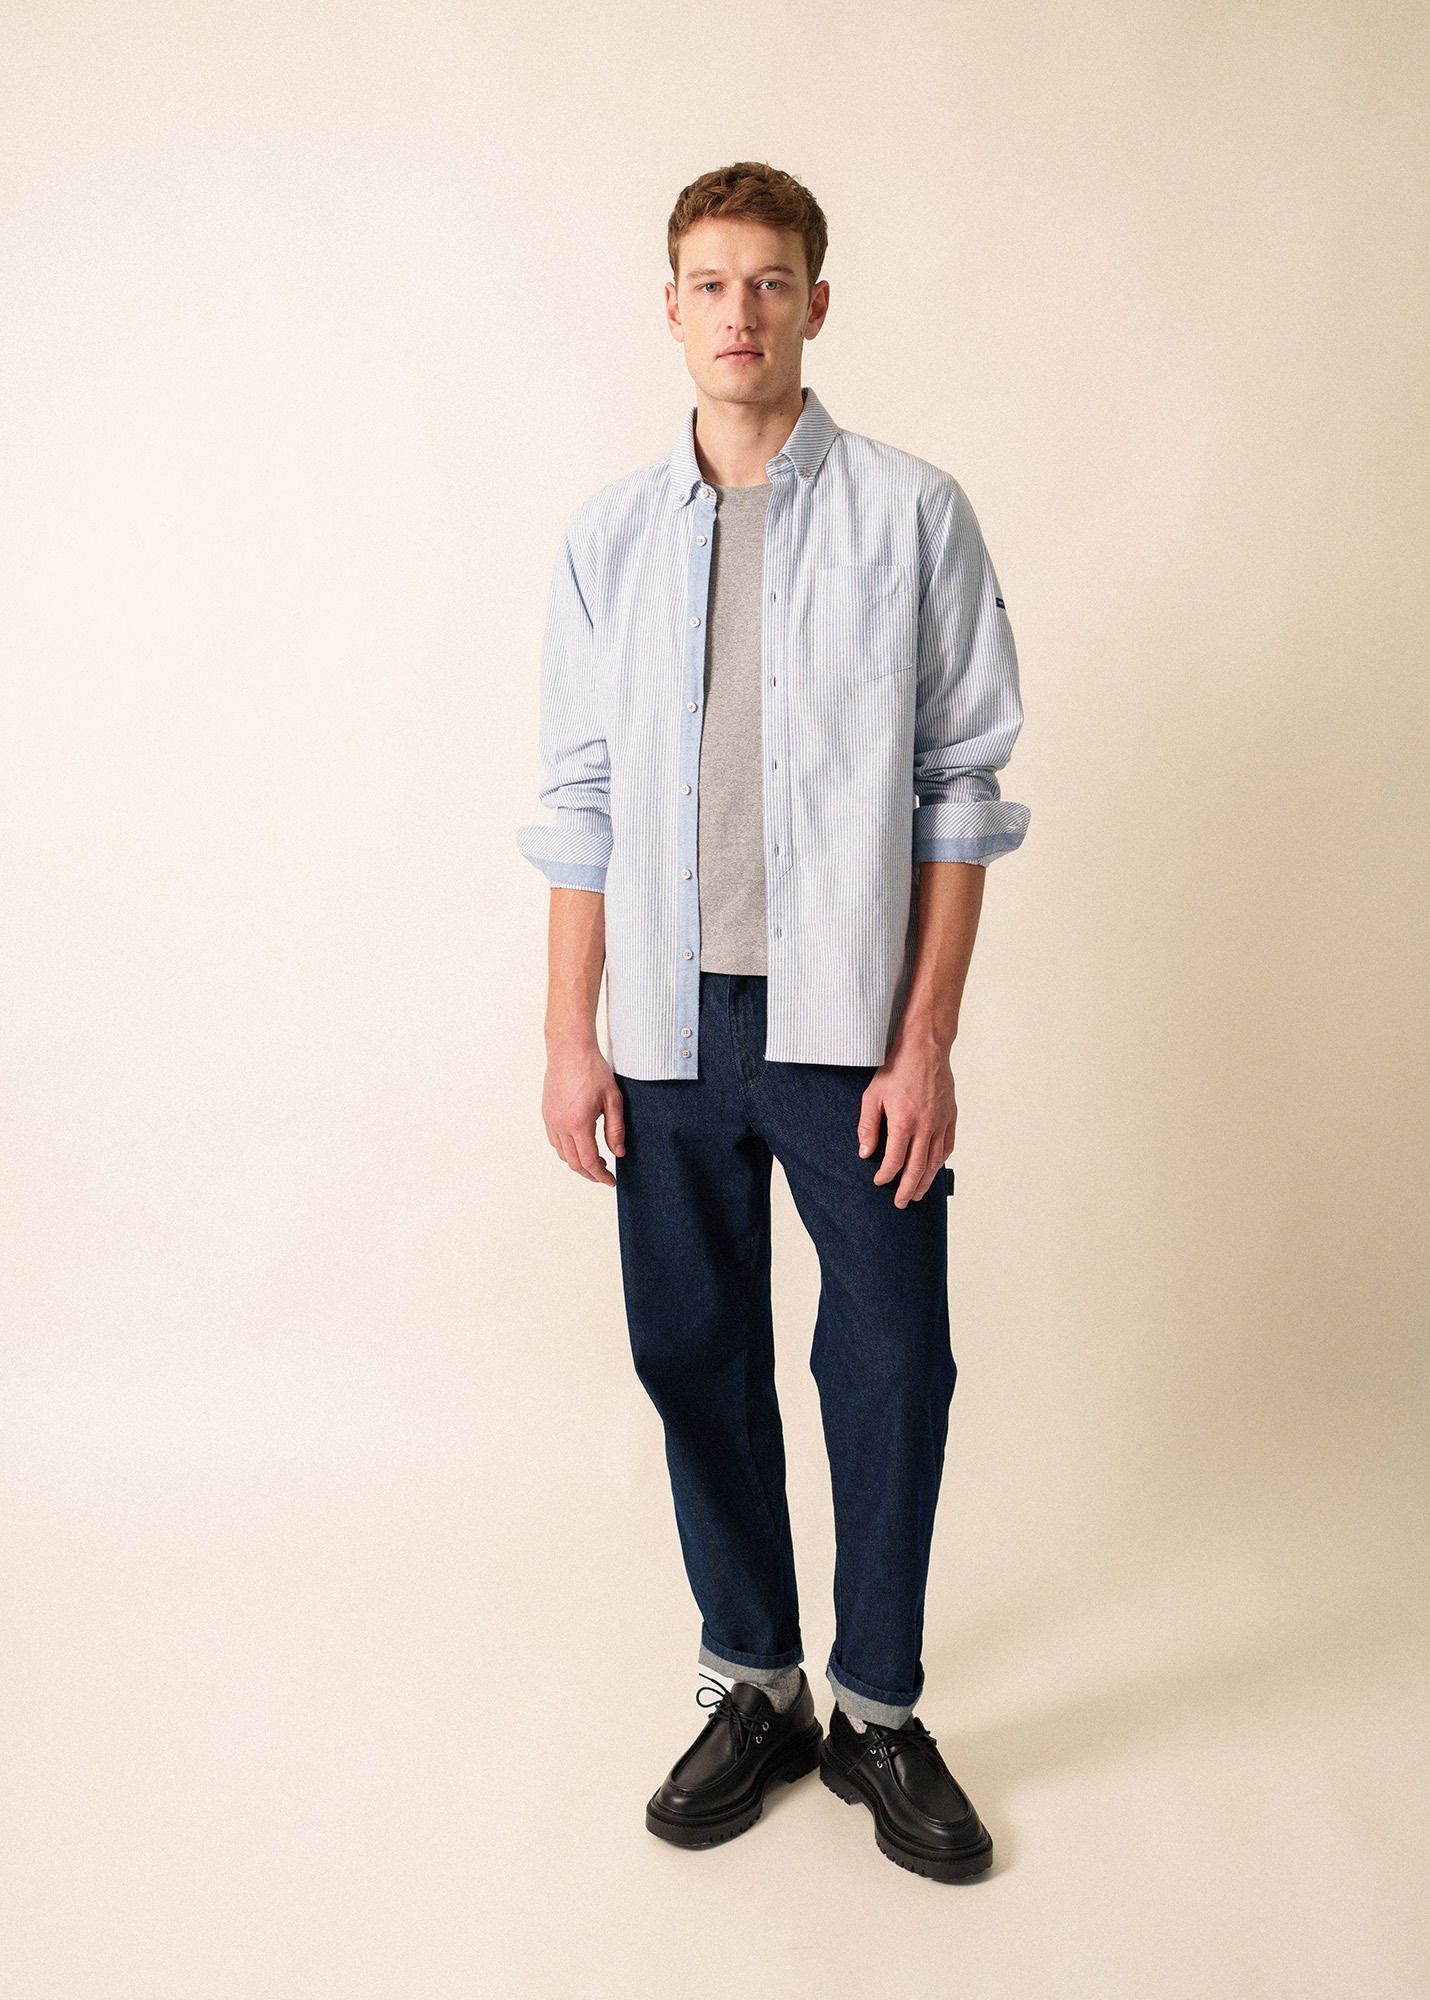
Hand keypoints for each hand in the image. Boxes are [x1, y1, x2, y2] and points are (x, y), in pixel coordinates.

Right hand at [543, 1039, 625, 1186]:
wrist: (569, 1049)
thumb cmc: (592, 1069)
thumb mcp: (613, 1099)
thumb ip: (616, 1129)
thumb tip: (618, 1152)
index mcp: (578, 1124)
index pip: (590, 1162)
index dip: (601, 1176)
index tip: (611, 1181)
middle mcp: (561, 1125)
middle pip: (574, 1163)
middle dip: (591, 1174)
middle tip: (605, 1175)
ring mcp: (551, 1120)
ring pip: (562, 1154)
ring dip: (578, 1163)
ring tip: (595, 1160)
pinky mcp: (547, 1113)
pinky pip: (555, 1141)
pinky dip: (567, 1150)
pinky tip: (579, 1145)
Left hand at [857, 1035, 957, 1208]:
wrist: (925, 1048)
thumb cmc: (896, 1069)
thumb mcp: (872, 1096)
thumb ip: (868, 1126)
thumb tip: (865, 1153)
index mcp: (904, 1122)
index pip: (895, 1160)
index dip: (886, 1175)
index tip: (879, 1181)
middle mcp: (926, 1126)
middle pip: (918, 1168)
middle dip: (908, 1189)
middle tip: (901, 1203)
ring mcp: (941, 1122)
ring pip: (935, 1161)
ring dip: (926, 1181)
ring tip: (918, 1195)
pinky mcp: (951, 1116)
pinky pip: (948, 1146)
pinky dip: (940, 1161)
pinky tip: (933, 1169)